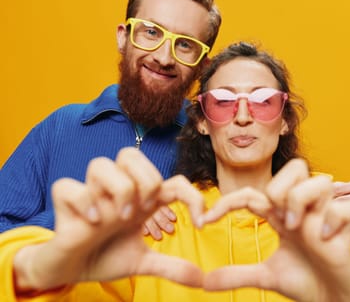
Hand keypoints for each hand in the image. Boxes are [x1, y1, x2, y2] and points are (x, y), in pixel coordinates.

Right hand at [13, 147, 204, 292]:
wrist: (71, 271)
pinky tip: (93, 223)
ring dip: (119, 188)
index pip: (172, 181)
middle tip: (145, 208)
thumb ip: (171, 266)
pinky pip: (69, 186)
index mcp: (140, 200)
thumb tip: (201, 279)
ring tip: (120, 217)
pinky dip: (84, 202)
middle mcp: (117, 192)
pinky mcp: (65, 204)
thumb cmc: (106, 257)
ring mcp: (91, 195)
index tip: (201, 224)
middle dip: (146, 178)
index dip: (193, 196)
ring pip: (101, 163)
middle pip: (131, 154)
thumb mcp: (143, 263)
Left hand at [202, 159, 349, 301]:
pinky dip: (332, 221)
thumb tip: (205, 282)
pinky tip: (325, 240)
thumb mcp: (267, 277)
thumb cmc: (306, 281)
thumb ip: (238, 275)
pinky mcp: (348, 229)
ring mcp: (326, 217)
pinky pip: (344, 209)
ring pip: (320, 182)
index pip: (254, 194)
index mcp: (283, 217)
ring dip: (303, 200)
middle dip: (280, 185)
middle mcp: (304, 211)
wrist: (334, 300)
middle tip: (274, 213)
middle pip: (296, 167)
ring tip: (296, 226)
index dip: (227, 202)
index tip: (205, 220)